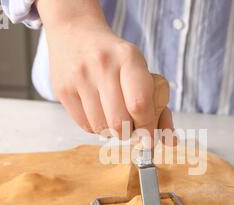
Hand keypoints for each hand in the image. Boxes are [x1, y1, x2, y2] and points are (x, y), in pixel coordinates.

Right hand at [36, 0, 172, 137]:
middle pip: (119, 122)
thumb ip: (159, 106)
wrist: (75, 33)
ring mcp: (79, 78)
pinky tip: (99, 113)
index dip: (147, 127)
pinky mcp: (63, 90)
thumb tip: (170, 141)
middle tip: (132, 127)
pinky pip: (85, 125)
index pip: (139, 105)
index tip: (149, 134)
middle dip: (129, 133)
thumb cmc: (116, 58)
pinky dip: (96, 127)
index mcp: (128, 58)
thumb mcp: (141, 71)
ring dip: (112, 132)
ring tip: (114, 118)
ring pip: (101, 127)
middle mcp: (102, 66)